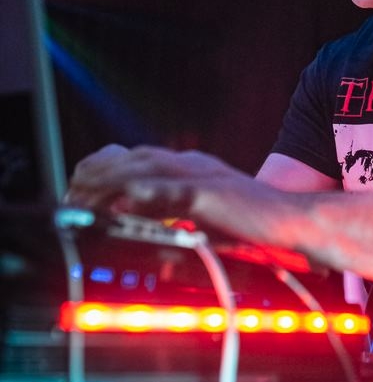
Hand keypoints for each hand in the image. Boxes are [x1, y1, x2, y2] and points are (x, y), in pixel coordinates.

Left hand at [66, 143, 294, 246]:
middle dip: (93, 178)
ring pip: (143, 170)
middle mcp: (192, 163)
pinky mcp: (212, 193)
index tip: (77, 192)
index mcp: (191, 165)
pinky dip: (145, 194)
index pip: (134, 157)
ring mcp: (202, 175)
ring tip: (81, 203)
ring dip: (107, 186)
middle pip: (130, 159)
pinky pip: (172, 190)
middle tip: (68, 201)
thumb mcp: (208, 216)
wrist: (297, 221)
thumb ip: (177, 214)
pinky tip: (124, 202)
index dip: (101, 171)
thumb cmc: (256, 223)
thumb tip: (137, 224)